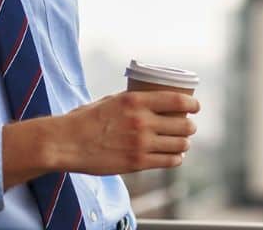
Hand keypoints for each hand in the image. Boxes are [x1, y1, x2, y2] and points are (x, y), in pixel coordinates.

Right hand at [52, 91, 199, 175]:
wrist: (67, 142)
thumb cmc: (86, 119)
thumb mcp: (112, 101)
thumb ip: (133, 101)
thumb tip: (151, 100)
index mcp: (136, 100)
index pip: (178, 100)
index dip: (193, 104)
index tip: (196, 107)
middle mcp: (142, 121)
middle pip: (183, 124)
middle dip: (190, 126)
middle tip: (188, 127)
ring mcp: (141, 143)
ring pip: (180, 144)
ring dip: (184, 143)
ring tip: (182, 143)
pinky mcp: (137, 163)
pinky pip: (168, 161)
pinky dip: (176, 158)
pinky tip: (175, 156)